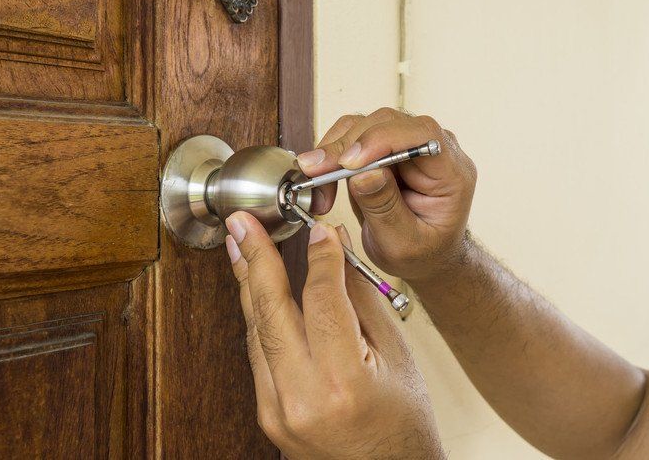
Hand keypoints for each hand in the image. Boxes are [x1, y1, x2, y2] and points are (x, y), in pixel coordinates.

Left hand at [224, 211, 443, 459]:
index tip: (318, 230)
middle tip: (243, 223)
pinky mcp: (268, 417)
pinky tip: (258, 292)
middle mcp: (301, 398)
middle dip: (256, 259)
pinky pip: (258, 356)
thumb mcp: (397, 355)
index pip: (321, 299)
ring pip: (257, 332)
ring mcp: (277, 412)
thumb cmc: (405, 425)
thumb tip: (336, 250)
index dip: (318, 258)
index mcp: (343, 382)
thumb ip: (361, 298)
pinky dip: (260, 319)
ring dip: (250, 285)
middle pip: (271, 312)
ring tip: (243, 247)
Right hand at [297, 108, 475, 281]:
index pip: (421, 135)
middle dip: (346, 146)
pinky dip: (331, 156)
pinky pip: (352, 137)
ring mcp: (407, 144)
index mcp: (451, 172)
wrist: (424, 257)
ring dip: (332, 151)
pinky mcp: (384, 148)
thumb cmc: (422, 252)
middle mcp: (432, 149)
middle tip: (314, 173)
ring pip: (363, 125)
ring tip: (314, 183)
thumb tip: (362, 174)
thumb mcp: (403, 242)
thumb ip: (385, 208)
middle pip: (386, 123)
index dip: (382, 139)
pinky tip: (320, 180)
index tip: (349, 163)